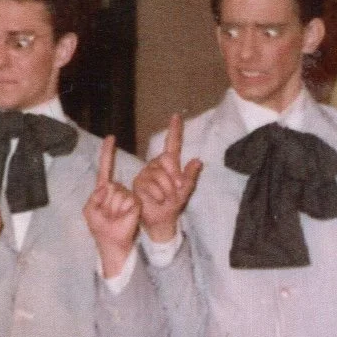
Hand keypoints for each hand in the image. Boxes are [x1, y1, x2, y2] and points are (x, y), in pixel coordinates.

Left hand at [82, 135, 139, 277]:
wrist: (113, 242)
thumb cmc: (101, 228)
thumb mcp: (90, 212)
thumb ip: (93, 198)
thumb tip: (105, 187)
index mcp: (105, 190)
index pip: (105, 168)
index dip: (107, 153)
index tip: (111, 137)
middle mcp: (117, 189)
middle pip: (110, 186)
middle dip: (105, 203)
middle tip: (107, 216)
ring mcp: (128, 195)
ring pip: (118, 194)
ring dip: (113, 209)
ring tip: (114, 218)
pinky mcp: (136, 203)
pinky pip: (128, 201)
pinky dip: (123, 211)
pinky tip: (123, 218)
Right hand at [133, 113, 201, 242]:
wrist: (161, 220)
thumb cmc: (172, 206)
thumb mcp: (185, 191)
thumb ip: (191, 176)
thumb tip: (198, 160)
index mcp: (169, 165)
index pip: (171, 144)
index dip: (174, 130)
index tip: (176, 116)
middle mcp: (156, 166)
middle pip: (166, 159)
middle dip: (174, 175)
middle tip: (177, 189)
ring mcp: (146, 173)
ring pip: (159, 174)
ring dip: (167, 188)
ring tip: (166, 198)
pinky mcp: (138, 183)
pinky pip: (151, 184)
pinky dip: (158, 194)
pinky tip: (158, 200)